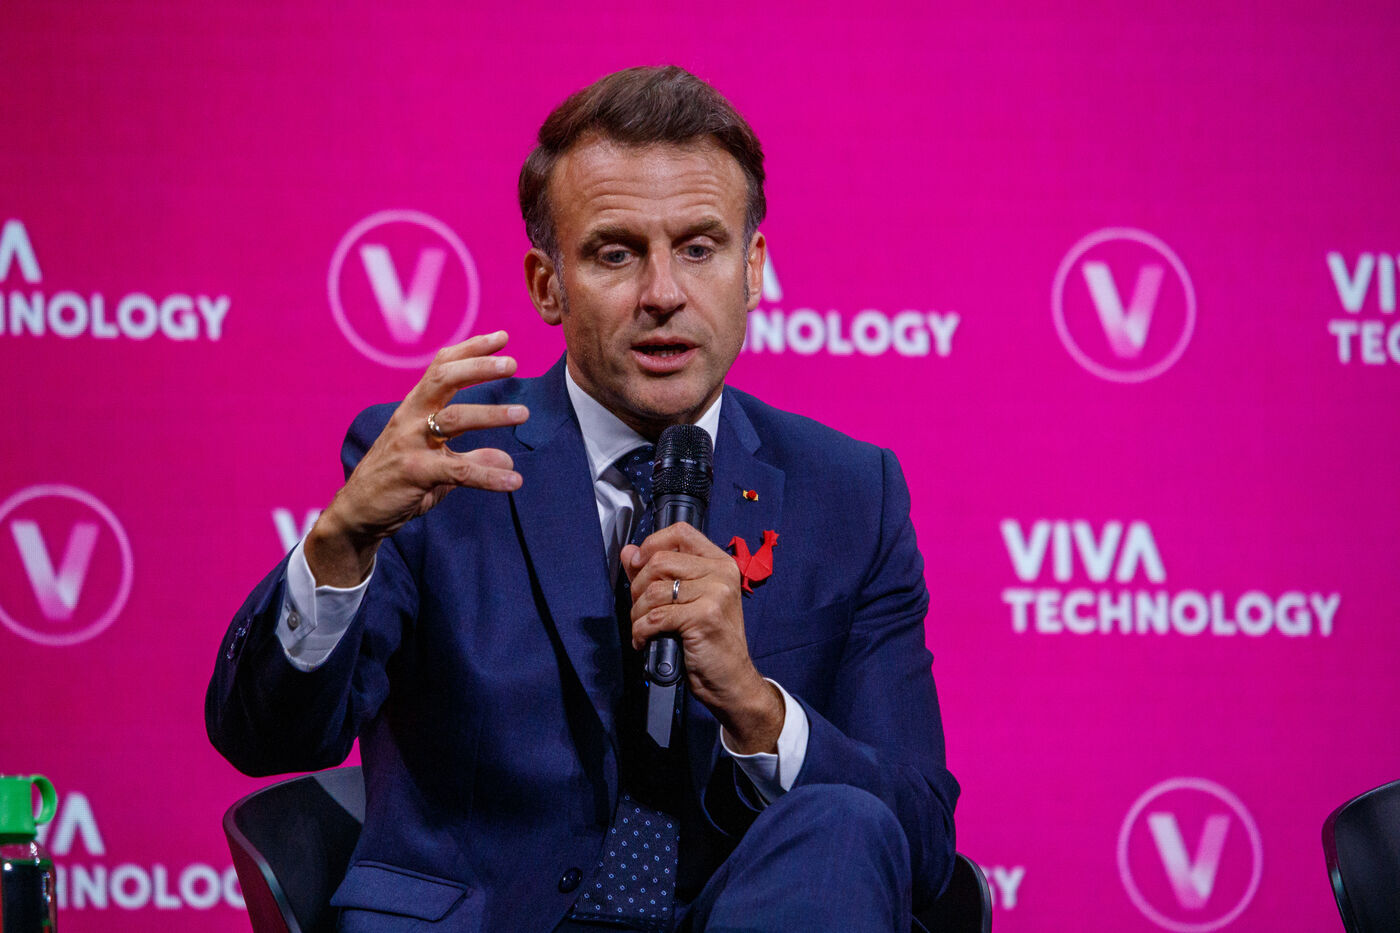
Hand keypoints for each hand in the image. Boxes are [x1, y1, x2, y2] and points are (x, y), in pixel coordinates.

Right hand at [306, 331, 528, 585]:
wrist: (357, 515)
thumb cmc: (396, 482)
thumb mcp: (436, 465)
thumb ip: (470, 456)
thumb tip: (508, 458)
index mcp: (414, 408)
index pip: (441, 368)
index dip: (470, 349)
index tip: (502, 337)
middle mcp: (410, 418)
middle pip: (443, 380)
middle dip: (478, 367)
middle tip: (512, 364)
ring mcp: (410, 443)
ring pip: (453, 418)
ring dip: (491, 414)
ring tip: (524, 413)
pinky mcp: (414, 472)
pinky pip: (459, 469)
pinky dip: (489, 474)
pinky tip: (514, 480)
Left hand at [623, 523, 783, 753]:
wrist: (730, 680)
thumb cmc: (709, 641)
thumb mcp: (685, 601)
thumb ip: (657, 574)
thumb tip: (629, 552)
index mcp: (720, 563)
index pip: (680, 532)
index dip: (652, 544)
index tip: (637, 564)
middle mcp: (721, 573)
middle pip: (660, 561)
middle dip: (638, 588)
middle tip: (639, 610)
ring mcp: (716, 594)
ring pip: (654, 590)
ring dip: (637, 613)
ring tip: (642, 628)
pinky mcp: (705, 617)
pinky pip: (656, 616)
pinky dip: (641, 631)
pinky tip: (644, 640)